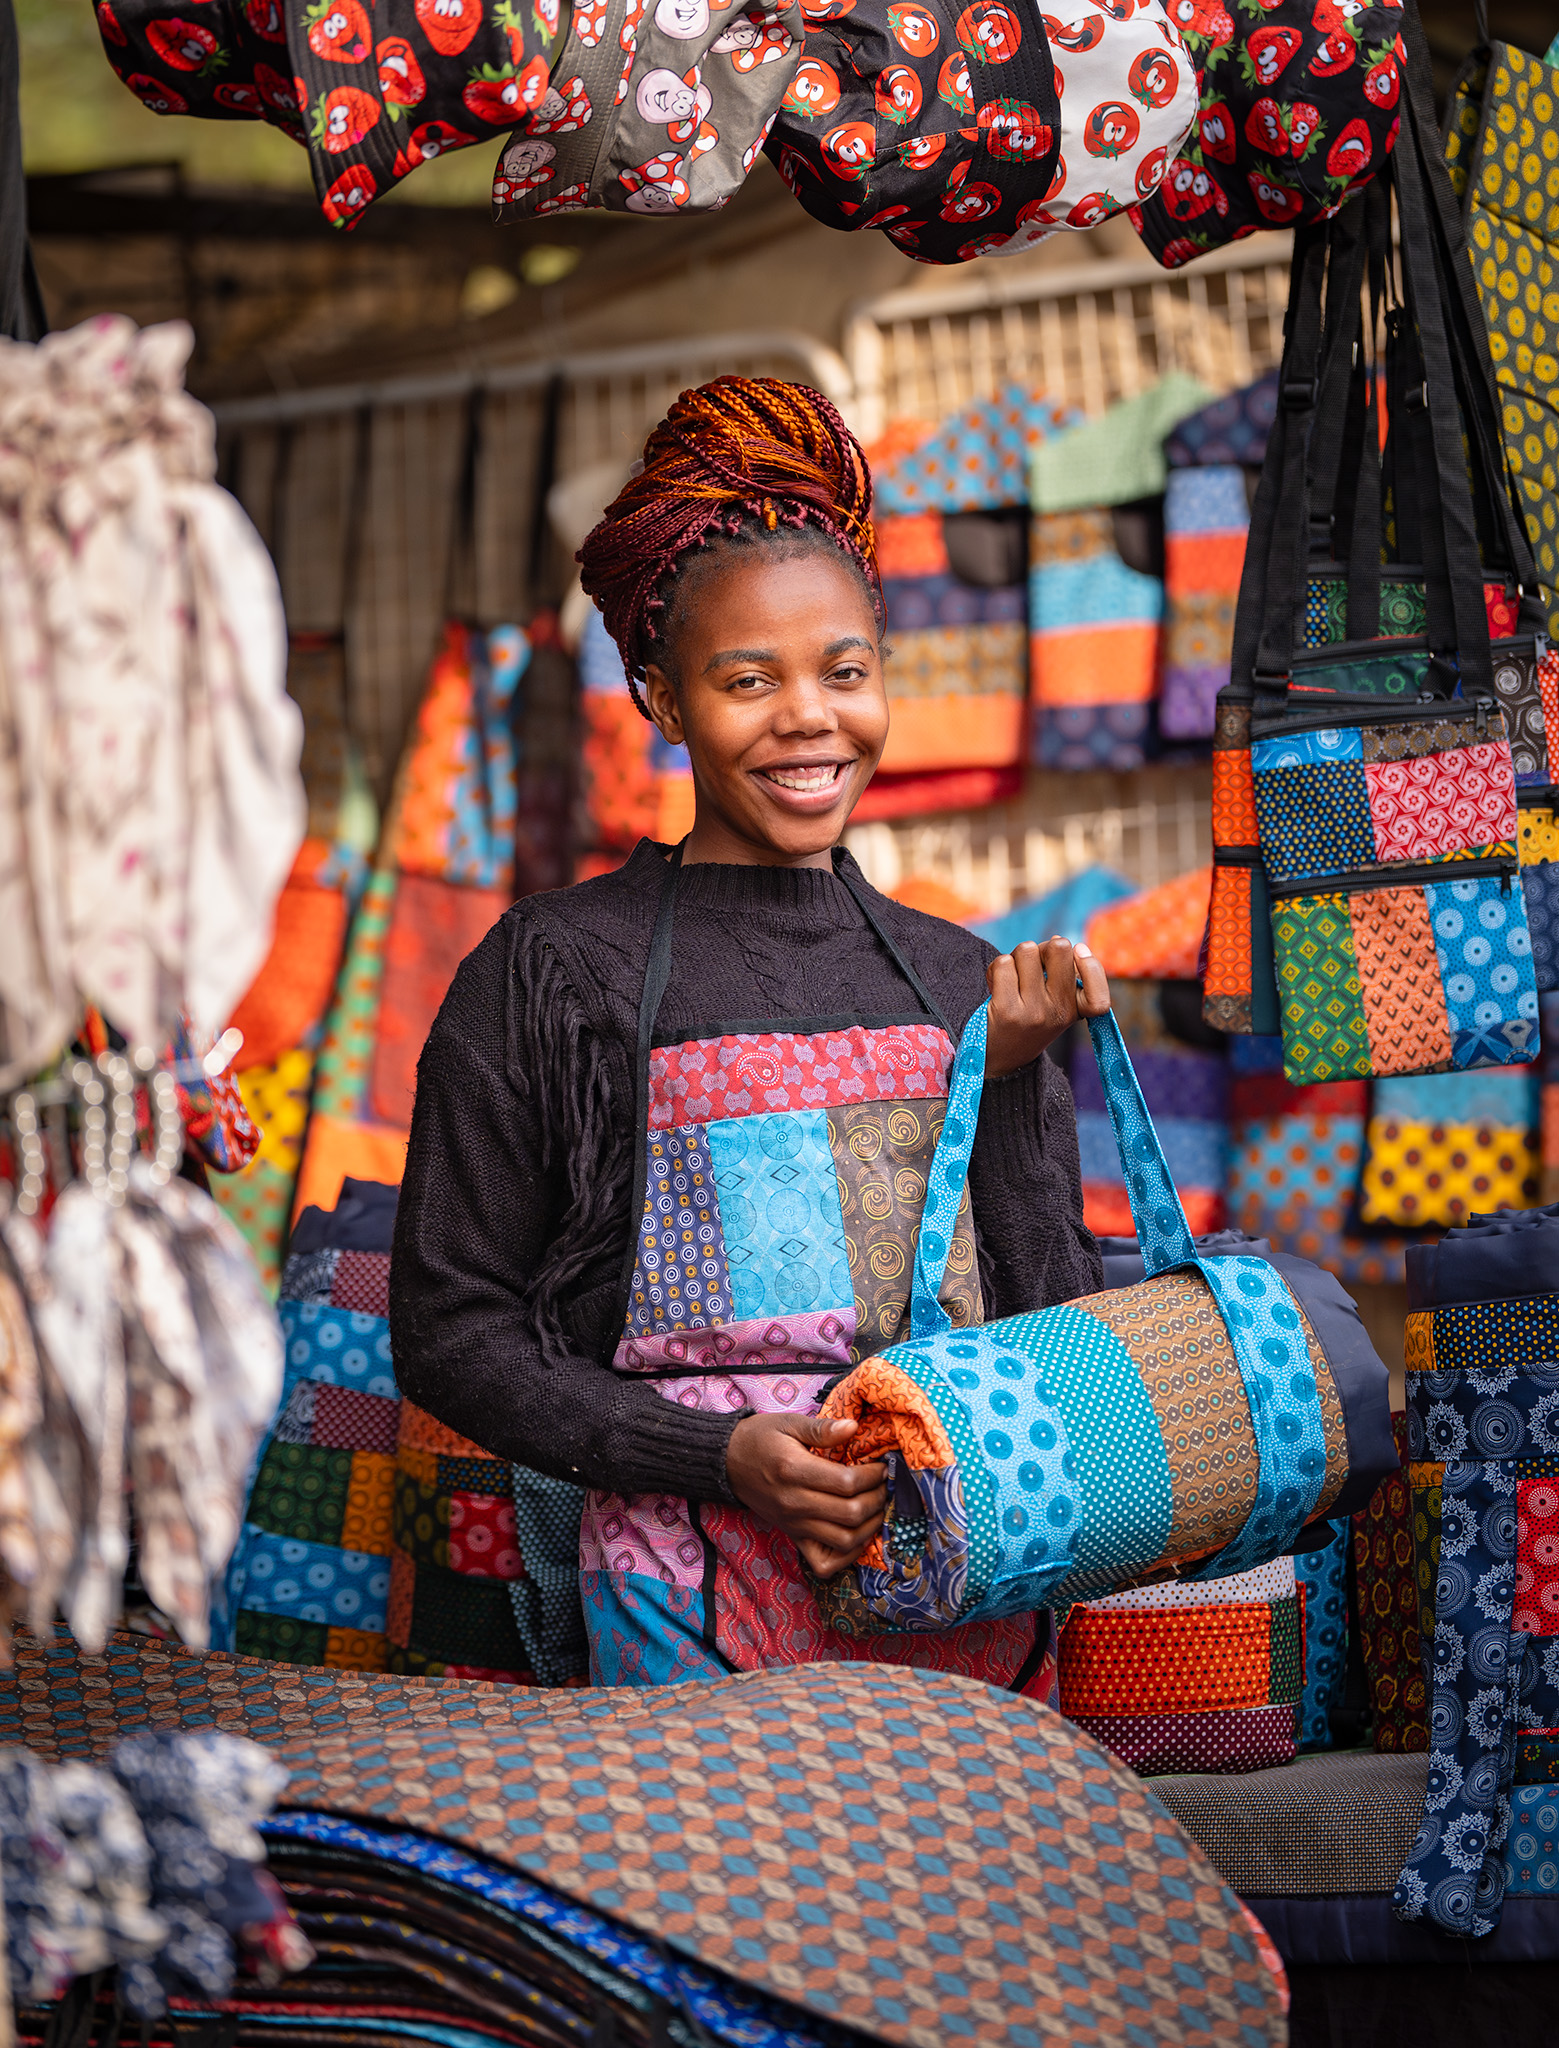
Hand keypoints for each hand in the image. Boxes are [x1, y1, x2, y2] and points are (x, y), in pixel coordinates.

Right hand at [725, 1412, 885, 1581]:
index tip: (881, 1465)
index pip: (847, 1482)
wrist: (729, 1463)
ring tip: (877, 1506)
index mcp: (794, 1470)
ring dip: (870, 1526)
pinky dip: (848, 1556)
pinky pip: (825, 1563)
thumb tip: (853, 1427)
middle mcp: (795, 1503)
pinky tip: (859, 1535)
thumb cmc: (761, 1438)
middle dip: (877, 1498)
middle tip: (884, 1484)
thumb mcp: (788, 1423)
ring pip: (844, 1540)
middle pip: (851, 1513)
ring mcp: (794, 1525)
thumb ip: (821, 1428)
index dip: (873, 1475)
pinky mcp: (793, 1537)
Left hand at [984, 936, 1110, 1079]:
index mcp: (1075, 1011)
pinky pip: (1003, 964)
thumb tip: (1056, 941)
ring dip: (1015, 957)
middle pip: (1059, 948)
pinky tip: (996, 986)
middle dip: (1042, 948)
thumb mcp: (1055, 1004)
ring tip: (1012, 979)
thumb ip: (1062, 974)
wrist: (997, 1057)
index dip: (1092, 966)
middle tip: (1032, 965)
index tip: (1079, 953)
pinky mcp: (1006, 1009)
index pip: (1100, 997)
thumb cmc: (1027, 1019)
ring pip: (1027, 950)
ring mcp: (1034, 1011)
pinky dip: (996, 969)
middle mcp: (1059, 1012)